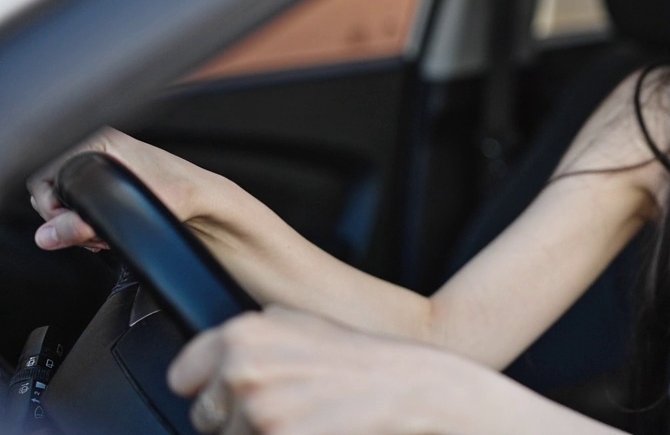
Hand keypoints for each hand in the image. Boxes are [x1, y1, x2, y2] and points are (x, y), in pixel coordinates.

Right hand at [27, 128, 228, 250]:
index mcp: (98, 141)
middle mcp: (96, 149)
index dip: (51, 204)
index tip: (71, 225)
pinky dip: (87, 224)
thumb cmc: (180, 194)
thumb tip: (46, 236)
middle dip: (66, 219)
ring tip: (101, 236)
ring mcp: (101, 166)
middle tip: (90, 235)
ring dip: (77, 225)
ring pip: (63, 201)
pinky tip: (105, 234)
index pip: (44, 172)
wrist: (206, 200)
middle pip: (49, 189)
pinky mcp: (108, 183)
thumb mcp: (128, 212)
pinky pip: (81, 206)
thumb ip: (84, 225)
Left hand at [168, 307, 488, 434]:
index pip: (182, 377)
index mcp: (242, 334)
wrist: (409, 389)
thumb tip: (210, 355)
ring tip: (304, 420)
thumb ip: (251, 334)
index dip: (209, 387)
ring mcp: (258, 413)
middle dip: (235, 418)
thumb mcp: (302, 321)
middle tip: (286, 407)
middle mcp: (242, 371)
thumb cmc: (361, 360)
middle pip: (203, 417)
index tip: (235, 392)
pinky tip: (309, 429)